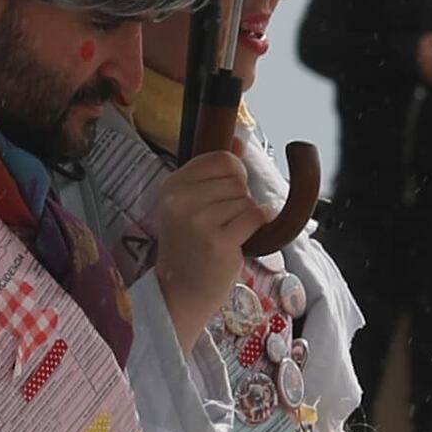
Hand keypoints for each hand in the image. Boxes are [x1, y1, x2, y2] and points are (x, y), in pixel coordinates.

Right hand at [154, 153, 270, 336]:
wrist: (180, 292)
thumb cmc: (189, 248)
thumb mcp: (189, 205)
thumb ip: (212, 173)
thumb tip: (237, 139)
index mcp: (172, 186)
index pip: (221, 159)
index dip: (233, 175)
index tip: (225, 195)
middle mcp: (181, 201)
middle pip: (237, 180)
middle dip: (239, 199)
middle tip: (221, 223)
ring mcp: (199, 221)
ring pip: (247, 200)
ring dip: (245, 217)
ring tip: (226, 234)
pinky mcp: (219, 241)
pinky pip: (255, 217)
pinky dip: (258, 225)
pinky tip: (245, 237)